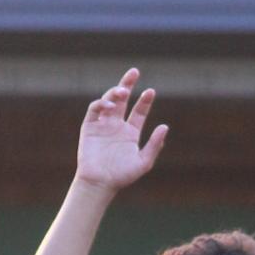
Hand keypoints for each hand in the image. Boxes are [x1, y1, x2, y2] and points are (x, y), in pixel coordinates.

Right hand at [75, 69, 167, 192]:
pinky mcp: (89, 127)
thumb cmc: (122, 176)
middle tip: (135, 72)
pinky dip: (101, 103)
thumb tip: (165, 126)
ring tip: (123, 91)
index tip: (150, 92)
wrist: (100, 183)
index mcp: (130, 133)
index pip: (139, 111)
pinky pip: (94, 109)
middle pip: (123, 99)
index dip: (145, 101)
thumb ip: (154, 145)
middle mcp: (116, 125)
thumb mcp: (143, 162)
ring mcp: (103, 125)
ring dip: (115, 92)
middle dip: (128, 84)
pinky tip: (110, 104)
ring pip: (109, 101)